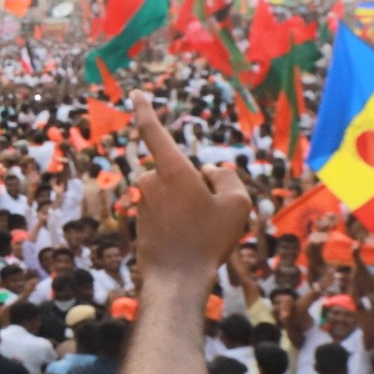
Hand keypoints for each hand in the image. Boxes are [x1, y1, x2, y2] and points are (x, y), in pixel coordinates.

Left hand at [131, 92, 250, 285]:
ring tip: (198, 232)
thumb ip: (227, 176)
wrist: (176, 279)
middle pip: (181, 171)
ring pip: (175, 192)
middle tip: (208, 218)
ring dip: (189, 205)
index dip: (145, 110)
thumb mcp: (237, 203)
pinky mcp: (140, 217)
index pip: (153, 131)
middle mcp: (150, 181)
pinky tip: (187, 241)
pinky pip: (168, 209)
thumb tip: (210, 172)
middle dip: (198, 187)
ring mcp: (143, 200)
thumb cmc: (208, 240)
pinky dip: (180, 219)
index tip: (136, 93)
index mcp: (171, 170)